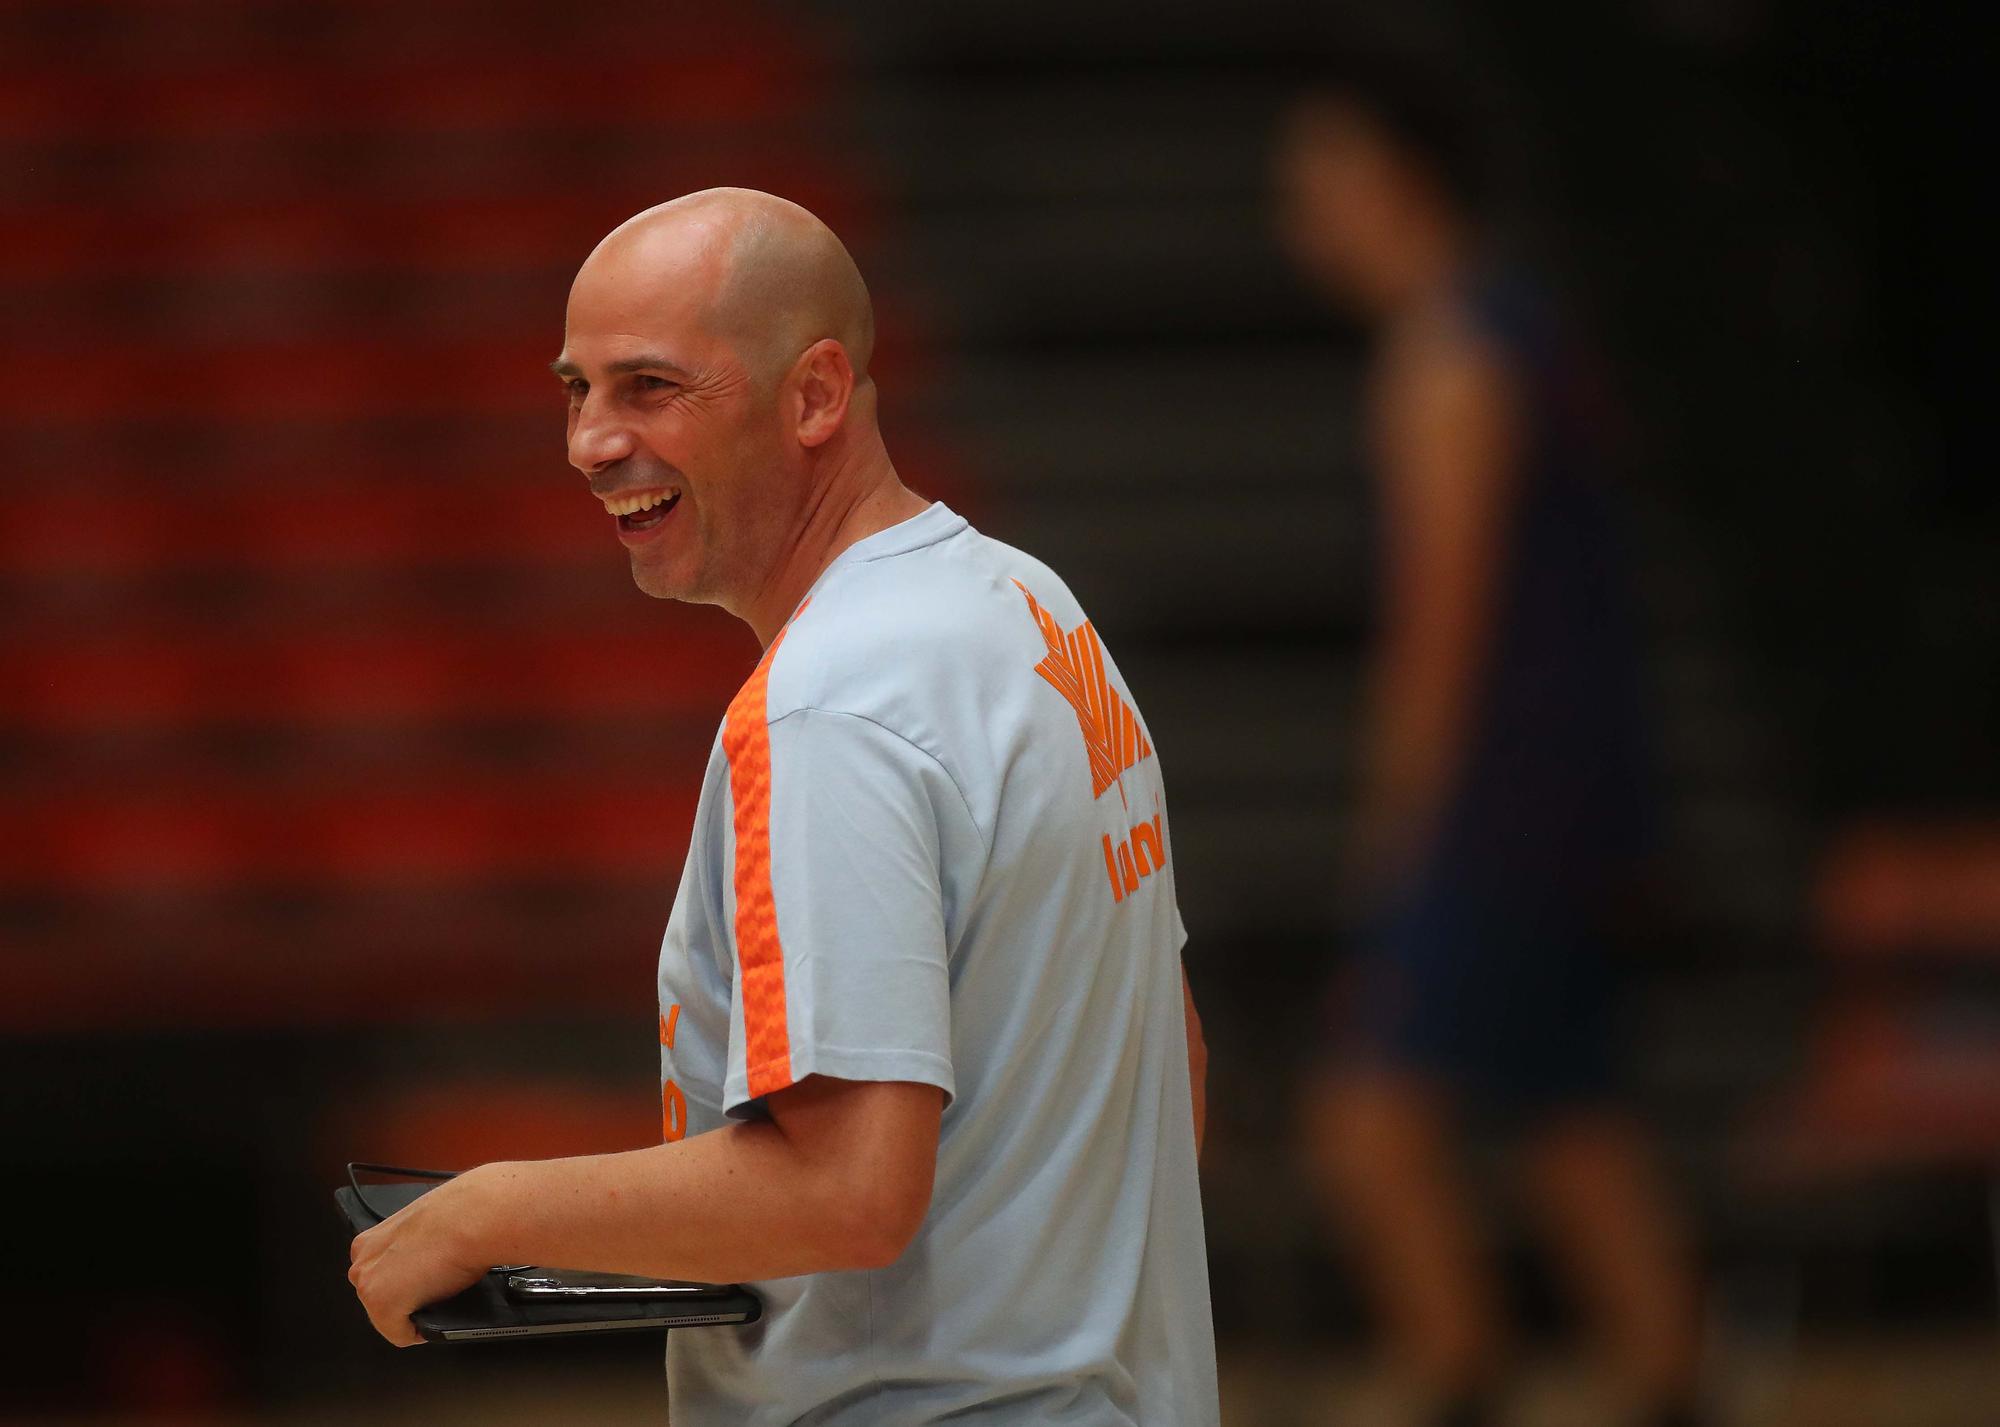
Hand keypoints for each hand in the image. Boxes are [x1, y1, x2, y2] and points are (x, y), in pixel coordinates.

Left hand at [348, 1168, 495, 1346]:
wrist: (471, 1219)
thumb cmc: (459, 1216)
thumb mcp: (426, 1229)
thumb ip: (412, 1248)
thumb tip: (424, 1262)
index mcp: (367, 1243)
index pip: (379, 1278)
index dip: (405, 1285)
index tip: (422, 1283)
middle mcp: (362, 1264)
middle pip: (381, 1299)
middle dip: (406, 1299)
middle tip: (434, 1288)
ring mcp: (368, 1286)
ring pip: (388, 1318)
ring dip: (412, 1313)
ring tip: (439, 1296)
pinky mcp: (382, 1307)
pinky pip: (400, 1335)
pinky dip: (420, 1331)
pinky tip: (438, 1310)